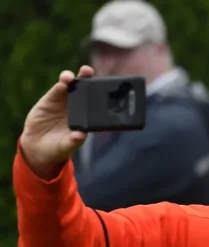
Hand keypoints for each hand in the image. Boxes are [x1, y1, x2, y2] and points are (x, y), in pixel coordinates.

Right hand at [19, 65, 94, 179]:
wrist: (38, 148)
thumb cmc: (58, 147)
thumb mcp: (66, 146)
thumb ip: (73, 141)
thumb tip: (80, 135)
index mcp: (86, 117)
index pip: (95, 102)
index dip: (100, 93)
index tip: (105, 87)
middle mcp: (78, 107)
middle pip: (84, 89)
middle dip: (87, 78)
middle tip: (88, 70)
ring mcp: (64, 102)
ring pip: (70, 86)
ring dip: (71, 78)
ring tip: (71, 77)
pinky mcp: (51, 100)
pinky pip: (57, 90)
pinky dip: (60, 85)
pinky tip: (63, 82)